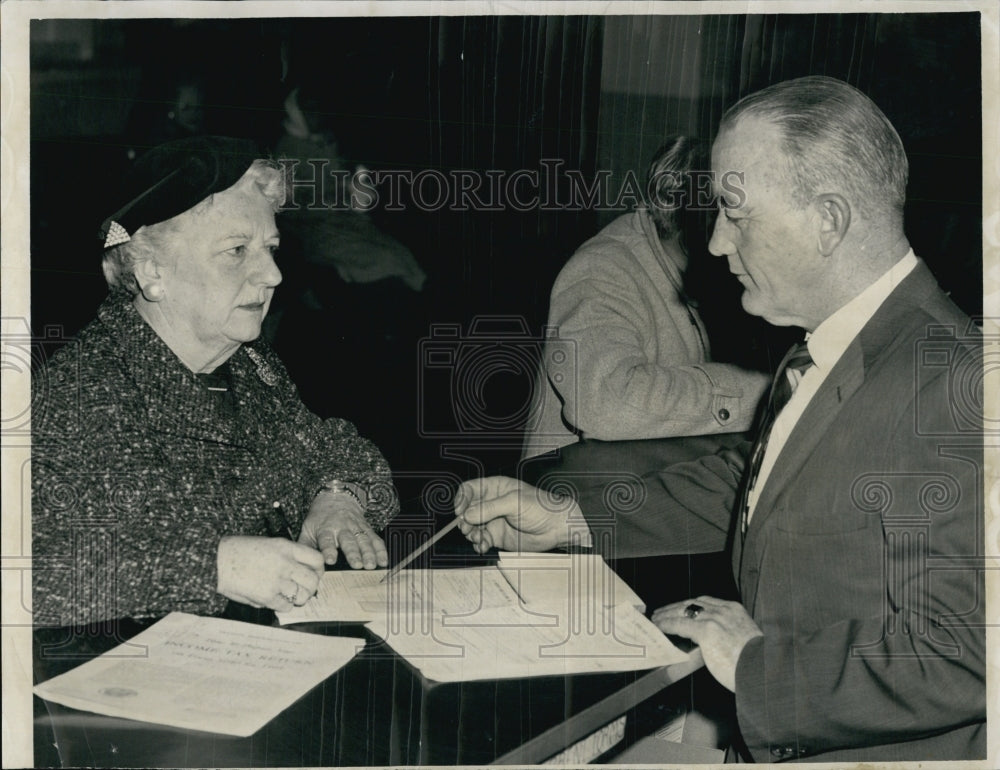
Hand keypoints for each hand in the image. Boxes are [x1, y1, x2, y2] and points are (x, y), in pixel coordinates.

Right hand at [217, 535, 323, 609]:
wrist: (216, 560)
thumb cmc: (240, 551)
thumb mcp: (268, 544)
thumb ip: (287, 557)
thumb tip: (302, 574)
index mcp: (286, 547)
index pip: (317, 559)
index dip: (318, 570)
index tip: (313, 574)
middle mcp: (285, 563)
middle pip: (313, 581)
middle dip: (310, 588)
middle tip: (302, 590)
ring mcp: (277, 580)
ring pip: (303, 596)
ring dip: (298, 599)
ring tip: (288, 597)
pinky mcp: (266, 596)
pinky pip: (286, 606)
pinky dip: (282, 606)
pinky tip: (274, 600)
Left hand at [299, 491, 387, 568]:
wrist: (335, 498)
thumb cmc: (320, 518)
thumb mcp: (308, 529)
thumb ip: (305, 546)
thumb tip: (301, 563)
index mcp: (326, 529)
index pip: (327, 540)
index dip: (328, 550)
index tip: (330, 560)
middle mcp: (342, 528)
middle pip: (349, 541)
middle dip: (354, 553)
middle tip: (357, 565)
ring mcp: (356, 527)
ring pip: (364, 540)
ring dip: (369, 553)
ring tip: (371, 565)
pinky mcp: (366, 528)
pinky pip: (375, 539)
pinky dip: (381, 550)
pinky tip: (383, 560)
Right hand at [453, 476, 585, 553]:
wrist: (555, 528)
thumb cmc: (541, 507)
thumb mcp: (514, 502)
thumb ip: (489, 508)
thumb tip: (466, 514)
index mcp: (495, 488)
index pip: (470, 489)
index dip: (462, 499)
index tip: (460, 511)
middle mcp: (492, 503)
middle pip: (467, 510)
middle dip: (464, 520)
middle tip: (467, 528)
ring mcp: (493, 520)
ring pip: (471, 526)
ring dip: (471, 533)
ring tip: (478, 539)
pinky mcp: (497, 536)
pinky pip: (481, 540)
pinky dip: (479, 544)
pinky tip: (483, 546)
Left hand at [651, 596, 762, 691]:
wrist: (764, 672)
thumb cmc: (756, 664)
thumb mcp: (744, 641)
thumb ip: (727, 635)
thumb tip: (710, 641)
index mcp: (735, 611)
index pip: (706, 602)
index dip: (690, 605)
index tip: (682, 608)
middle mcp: (724, 611)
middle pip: (693, 603)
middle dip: (676, 606)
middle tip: (663, 611)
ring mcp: (715, 619)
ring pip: (684, 611)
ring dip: (667, 614)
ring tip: (657, 618)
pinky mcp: (707, 631)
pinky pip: (679, 624)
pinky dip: (666, 624)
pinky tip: (659, 626)